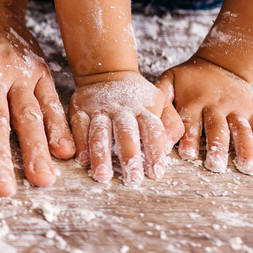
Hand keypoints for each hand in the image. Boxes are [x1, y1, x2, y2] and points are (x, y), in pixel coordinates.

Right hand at [68, 71, 182, 185]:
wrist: (107, 73)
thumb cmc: (137, 96)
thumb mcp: (160, 102)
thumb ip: (171, 122)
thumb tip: (173, 145)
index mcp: (144, 108)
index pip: (153, 130)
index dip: (155, 151)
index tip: (156, 173)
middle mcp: (122, 109)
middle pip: (126, 133)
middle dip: (129, 156)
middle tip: (132, 179)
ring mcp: (99, 109)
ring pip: (100, 132)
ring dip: (100, 154)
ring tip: (103, 175)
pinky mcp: (80, 110)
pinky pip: (79, 127)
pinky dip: (80, 143)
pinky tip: (82, 159)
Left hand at [157, 57, 252, 173]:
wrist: (217, 62)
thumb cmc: (187, 78)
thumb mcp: (168, 81)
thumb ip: (160, 100)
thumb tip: (153, 122)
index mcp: (195, 101)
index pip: (190, 122)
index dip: (188, 137)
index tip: (187, 154)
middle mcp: (217, 107)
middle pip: (217, 129)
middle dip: (216, 147)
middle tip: (215, 165)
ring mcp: (236, 109)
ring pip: (241, 131)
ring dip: (245, 148)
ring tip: (247, 167)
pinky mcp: (252, 111)